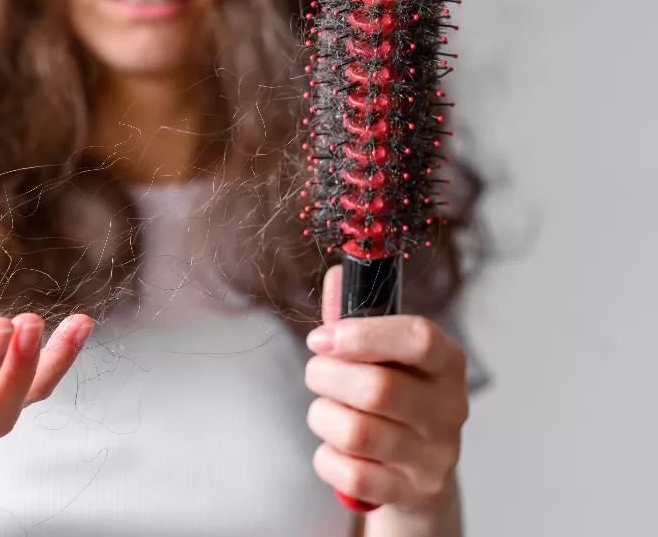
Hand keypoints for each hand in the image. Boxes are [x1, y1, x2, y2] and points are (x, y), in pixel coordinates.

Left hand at [304, 265, 468, 514]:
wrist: (416, 475)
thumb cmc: (394, 400)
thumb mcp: (383, 355)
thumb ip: (356, 316)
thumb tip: (337, 273)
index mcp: (447, 363)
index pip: (419, 338)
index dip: (364, 334)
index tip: (322, 337)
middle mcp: (450, 410)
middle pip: (378, 389)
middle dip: (327, 377)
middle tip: (316, 373)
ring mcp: (434, 457)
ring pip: (357, 433)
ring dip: (323, 417)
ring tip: (326, 411)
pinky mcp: (412, 494)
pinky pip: (350, 475)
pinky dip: (327, 459)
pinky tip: (336, 449)